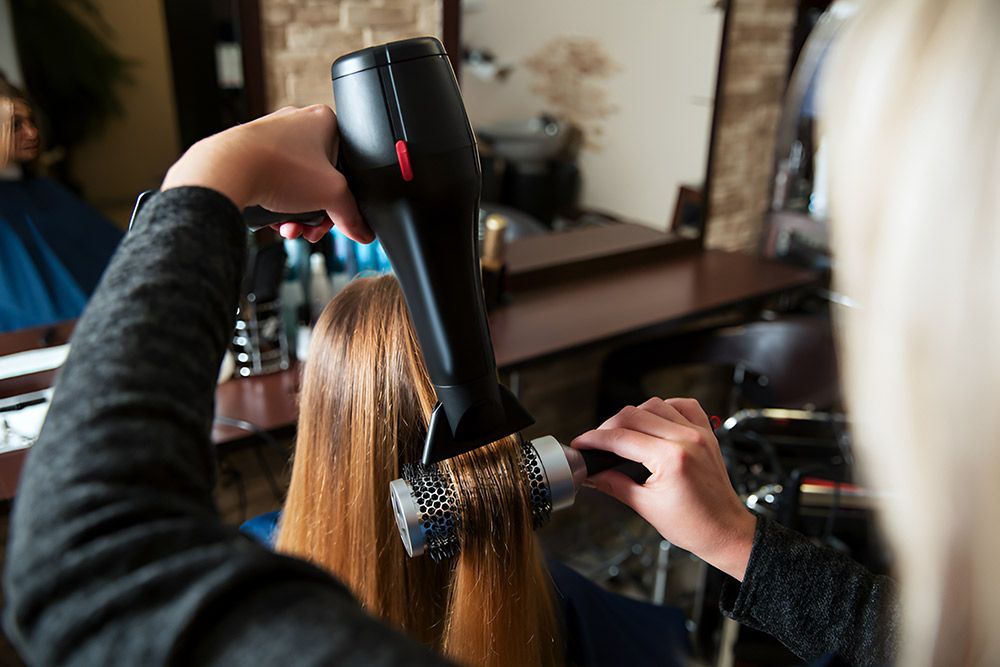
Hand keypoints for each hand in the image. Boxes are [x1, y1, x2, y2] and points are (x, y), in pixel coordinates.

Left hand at [161, 105, 370, 242]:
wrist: (228, 169)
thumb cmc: (280, 167)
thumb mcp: (332, 195)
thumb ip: (352, 215)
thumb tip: (363, 232)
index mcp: (324, 120)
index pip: (347, 164)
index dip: (344, 196)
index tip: (336, 216)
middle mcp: (296, 122)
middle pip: (320, 178)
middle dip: (317, 211)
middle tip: (312, 229)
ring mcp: (271, 136)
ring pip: (295, 184)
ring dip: (296, 213)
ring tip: (290, 228)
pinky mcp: (250, 152)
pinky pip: (273, 183)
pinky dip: (276, 205)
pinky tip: (273, 221)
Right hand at [572, 397, 756, 579]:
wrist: (725, 531)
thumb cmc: (694, 525)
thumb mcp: (645, 506)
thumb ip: (614, 483)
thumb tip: (592, 474)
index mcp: (671, 458)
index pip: (620, 438)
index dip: (594, 440)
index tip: (581, 444)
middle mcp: (687, 438)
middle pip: (633, 415)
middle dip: (608, 427)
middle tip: (596, 442)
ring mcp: (699, 432)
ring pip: (655, 404)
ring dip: (633, 415)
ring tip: (622, 434)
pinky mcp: (706, 433)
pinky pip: (682, 405)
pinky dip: (663, 408)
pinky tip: (653, 422)